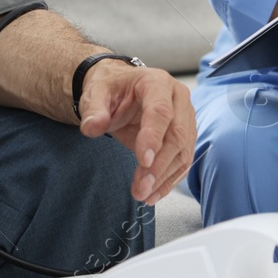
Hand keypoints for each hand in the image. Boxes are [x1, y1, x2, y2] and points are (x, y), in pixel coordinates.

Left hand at [77, 61, 195, 205]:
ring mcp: (185, 117)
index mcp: (157, 82)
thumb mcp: (95, 94)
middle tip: (141, 187)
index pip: (161, 111)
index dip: (153, 137)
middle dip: (159, 165)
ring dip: (164, 177)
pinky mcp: (185, 136)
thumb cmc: (111, 89)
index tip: (143, 161)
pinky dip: (169, 180)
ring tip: (143, 194)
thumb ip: (94, 110)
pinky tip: (154, 193)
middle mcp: (177, 98)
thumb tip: (92, 127)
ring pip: (183, 151)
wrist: (121, 90)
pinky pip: (183, 161)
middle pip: (177, 134)